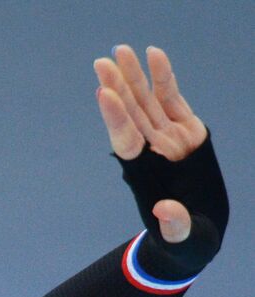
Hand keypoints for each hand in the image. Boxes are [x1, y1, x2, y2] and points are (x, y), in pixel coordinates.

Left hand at [94, 45, 206, 242]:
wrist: (196, 236)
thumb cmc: (183, 242)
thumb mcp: (182, 239)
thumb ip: (174, 225)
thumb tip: (163, 211)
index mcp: (145, 174)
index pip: (126, 141)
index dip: (115, 118)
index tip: (104, 94)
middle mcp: (153, 153)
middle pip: (131, 115)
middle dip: (117, 88)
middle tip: (101, 63)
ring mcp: (168, 139)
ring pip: (147, 102)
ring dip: (134, 77)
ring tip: (120, 51)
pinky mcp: (185, 131)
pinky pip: (171, 99)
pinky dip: (163, 78)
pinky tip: (154, 55)